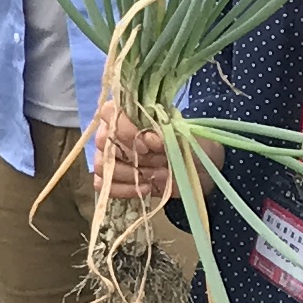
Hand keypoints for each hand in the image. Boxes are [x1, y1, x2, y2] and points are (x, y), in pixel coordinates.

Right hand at [83, 94, 198, 205]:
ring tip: (158, 174)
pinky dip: (124, 189)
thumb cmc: (188, 142)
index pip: (109, 113)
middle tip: (160, 160)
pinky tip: (146, 188)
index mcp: (128, 112)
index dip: (125, 130)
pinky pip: (104, 186)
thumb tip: (148, 138)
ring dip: (132, 174)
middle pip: (103, 142)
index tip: (149, 145)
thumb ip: (162, 132)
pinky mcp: (114, 180)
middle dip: (133, 156)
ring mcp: (111, 157)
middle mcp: (114, 131)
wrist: (199, 166)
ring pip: (102, 166)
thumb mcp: (181, 133)